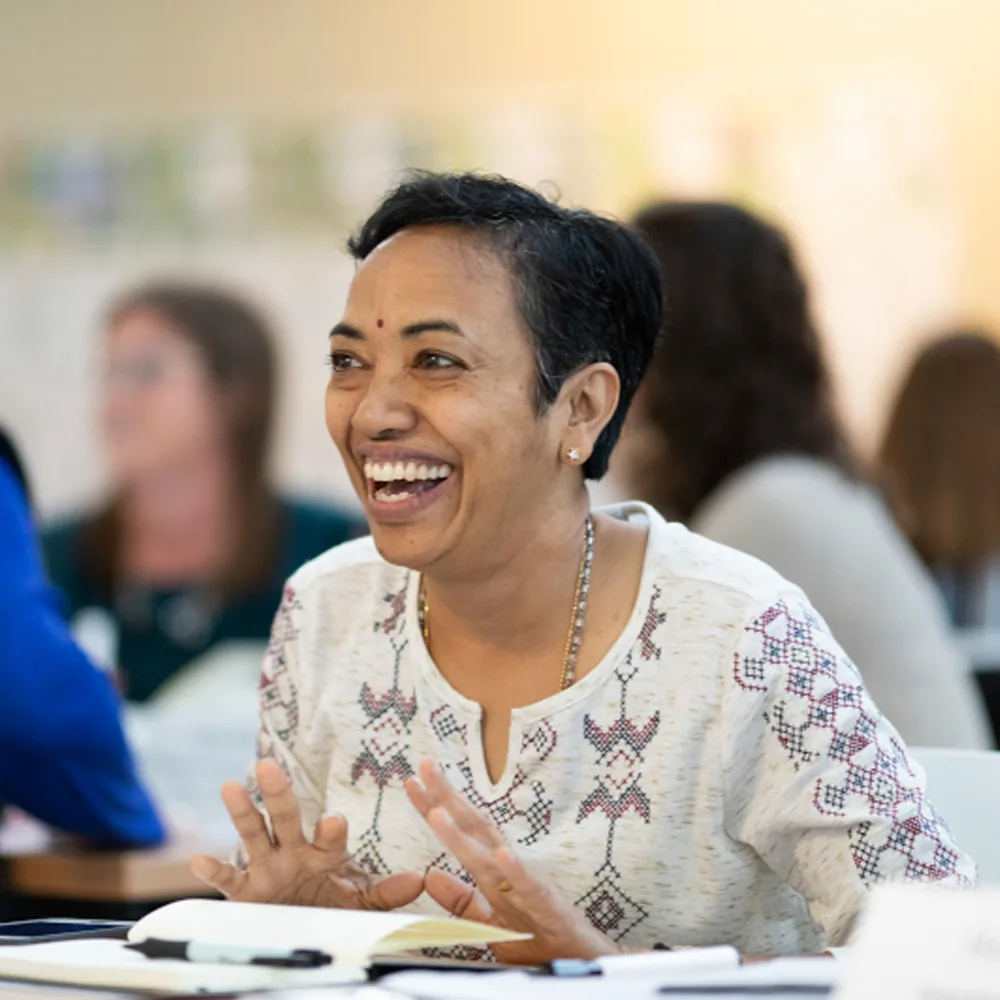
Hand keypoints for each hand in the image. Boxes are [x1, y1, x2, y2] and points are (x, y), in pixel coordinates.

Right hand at [191, 758, 423, 909]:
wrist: (304, 936)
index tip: (334, 822)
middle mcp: (293, 853)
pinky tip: (197, 860)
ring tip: (230, 787)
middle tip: (267, 765)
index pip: (329, 836)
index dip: (332, 830)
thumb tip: (420, 879)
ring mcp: (266, 869)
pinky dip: (213, 870)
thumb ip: (386, 894)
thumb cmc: (332, 910)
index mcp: (324, 853)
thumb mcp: (361, 906)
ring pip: (253, 835)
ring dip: (242, 812)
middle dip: (277, 793)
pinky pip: (227, 879)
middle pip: (285, 818)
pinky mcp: (245, 893)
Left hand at [404, 758, 617, 963]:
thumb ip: (461, 900)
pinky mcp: (545, 904)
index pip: (461, 831)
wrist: (579, 959)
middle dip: (446, 798)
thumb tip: (430, 874)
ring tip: (438, 813)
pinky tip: (501, 855)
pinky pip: (528, 886)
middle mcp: (507, 868)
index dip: (436, 806)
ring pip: (490, 855)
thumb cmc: (538, 938)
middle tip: (424, 766)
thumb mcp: (489, 921)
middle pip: (472, 828)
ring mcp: (525, 883)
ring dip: (464, 835)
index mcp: (493, 870)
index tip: (413, 782)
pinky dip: (515, 870)